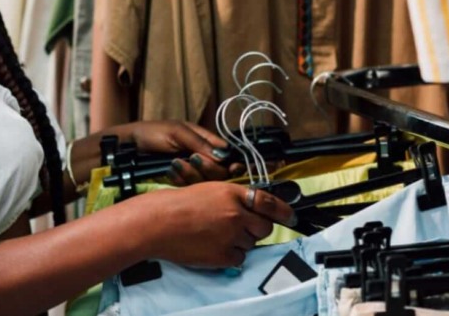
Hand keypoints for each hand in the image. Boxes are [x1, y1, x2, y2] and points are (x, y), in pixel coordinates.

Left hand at [112, 121, 243, 184]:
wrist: (129, 148)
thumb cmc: (152, 133)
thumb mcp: (177, 132)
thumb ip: (200, 143)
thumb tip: (224, 155)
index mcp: (205, 141)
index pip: (227, 154)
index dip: (232, 162)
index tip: (232, 167)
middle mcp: (202, 158)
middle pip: (221, 172)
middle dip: (209, 168)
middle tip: (193, 159)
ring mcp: (191, 172)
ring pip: (206, 182)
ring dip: (192, 173)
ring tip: (175, 162)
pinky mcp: (180, 183)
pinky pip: (190, 187)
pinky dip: (181, 179)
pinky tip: (170, 170)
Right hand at [134, 182, 296, 267]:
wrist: (158, 223)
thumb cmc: (178, 204)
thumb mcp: (210, 190)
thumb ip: (234, 198)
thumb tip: (253, 209)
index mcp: (233, 194)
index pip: (268, 202)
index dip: (283, 211)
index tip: (291, 216)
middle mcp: (236, 214)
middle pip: (264, 227)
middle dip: (255, 228)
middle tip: (238, 227)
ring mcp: (231, 236)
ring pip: (250, 244)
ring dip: (240, 241)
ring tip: (215, 235)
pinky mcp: (224, 255)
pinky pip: (239, 259)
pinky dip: (230, 255)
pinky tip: (212, 246)